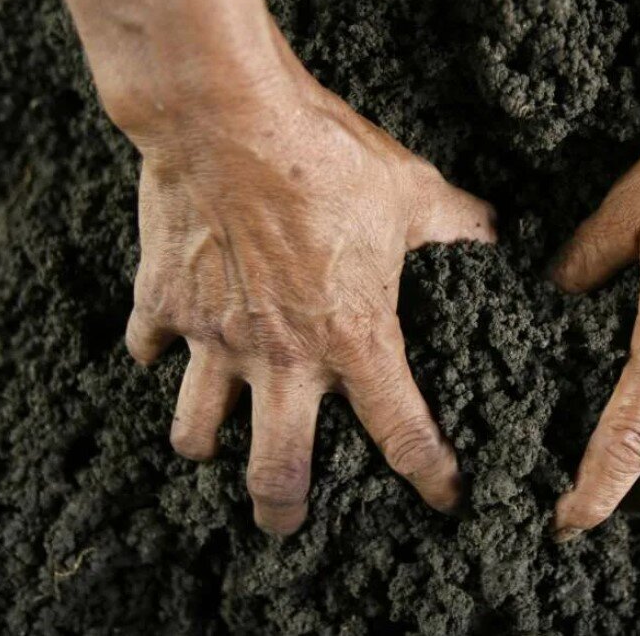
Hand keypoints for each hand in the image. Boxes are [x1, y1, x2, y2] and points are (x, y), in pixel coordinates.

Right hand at [123, 32, 494, 534]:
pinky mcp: (163, 305)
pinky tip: (167, 349)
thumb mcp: (409, 190)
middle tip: (287, 523)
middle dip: (283, 509)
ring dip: (207, 445)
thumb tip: (492, 229)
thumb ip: (455, 223)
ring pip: (196, 430)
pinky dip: (156, 358)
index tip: (442, 498)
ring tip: (217, 445)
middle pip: (277, 469)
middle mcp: (282, 356)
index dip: (430, 474)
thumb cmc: (325, 155)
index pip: (402, 431)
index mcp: (353, 337)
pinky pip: (147, 352)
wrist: (227, 117)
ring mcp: (214, 337)